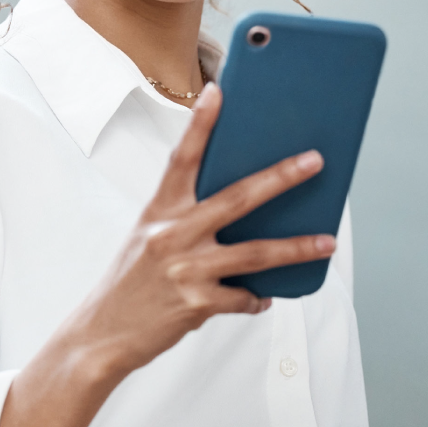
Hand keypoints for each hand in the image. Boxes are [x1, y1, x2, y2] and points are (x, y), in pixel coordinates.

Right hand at [0, 81, 332, 426]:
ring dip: (297, 247)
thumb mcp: (148, 237)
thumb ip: (186, 219)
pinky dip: (257, 298)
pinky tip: (263, 298)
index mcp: (159, 210)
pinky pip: (243, 298)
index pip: (183, 157)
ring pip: (256, 253)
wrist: (99, 335)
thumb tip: (241, 210)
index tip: (219, 91)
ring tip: (327, 241)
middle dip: (281, 177)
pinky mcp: (196, 304)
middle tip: (314, 161)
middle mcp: (172, 234)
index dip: (201, 123)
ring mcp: (186, 269)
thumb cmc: (129, 282)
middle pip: (238, 198)